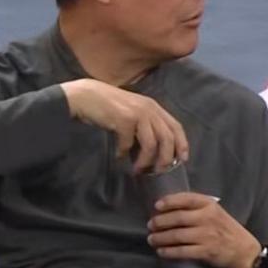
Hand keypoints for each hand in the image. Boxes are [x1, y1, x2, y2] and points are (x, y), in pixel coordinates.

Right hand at [61, 78, 188, 173]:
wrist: (86, 96)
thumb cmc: (108, 105)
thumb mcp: (132, 110)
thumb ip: (145, 124)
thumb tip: (155, 149)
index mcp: (154, 106)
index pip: (176, 126)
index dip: (181, 144)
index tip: (182, 159)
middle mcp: (149, 109)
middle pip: (167, 138)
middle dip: (165, 158)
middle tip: (158, 171)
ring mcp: (137, 113)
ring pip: (151, 144)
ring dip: (145, 161)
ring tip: (137, 169)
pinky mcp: (124, 120)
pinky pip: (128, 144)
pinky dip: (123, 153)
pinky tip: (118, 155)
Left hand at [147, 192, 261, 267]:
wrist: (245, 252)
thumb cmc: (225, 230)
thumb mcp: (215, 213)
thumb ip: (196, 209)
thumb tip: (167, 210)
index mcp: (209, 205)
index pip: (186, 199)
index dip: (169, 201)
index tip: (156, 206)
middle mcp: (208, 218)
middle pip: (177, 218)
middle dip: (160, 222)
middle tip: (150, 225)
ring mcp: (207, 236)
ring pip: (177, 235)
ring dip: (160, 238)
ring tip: (152, 239)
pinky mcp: (207, 252)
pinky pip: (183, 251)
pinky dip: (169, 252)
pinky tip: (161, 252)